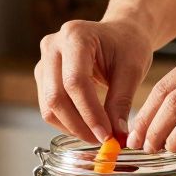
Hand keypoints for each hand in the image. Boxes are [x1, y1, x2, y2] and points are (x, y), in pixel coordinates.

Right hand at [35, 20, 154, 142]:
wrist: (118, 34)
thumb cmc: (127, 45)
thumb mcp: (132, 70)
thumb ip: (121, 101)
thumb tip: (116, 135)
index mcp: (75, 36)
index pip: (75, 82)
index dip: (90, 113)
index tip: (107, 135)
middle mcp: (52, 46)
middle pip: (56, 96)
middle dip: (79, 125)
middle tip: (102, 141)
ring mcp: (44, 61)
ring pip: (49, 106)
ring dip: (72, 127)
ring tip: (97, 135)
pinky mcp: (43, 76)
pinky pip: (48, 106)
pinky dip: (67, 122)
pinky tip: (87, 127)